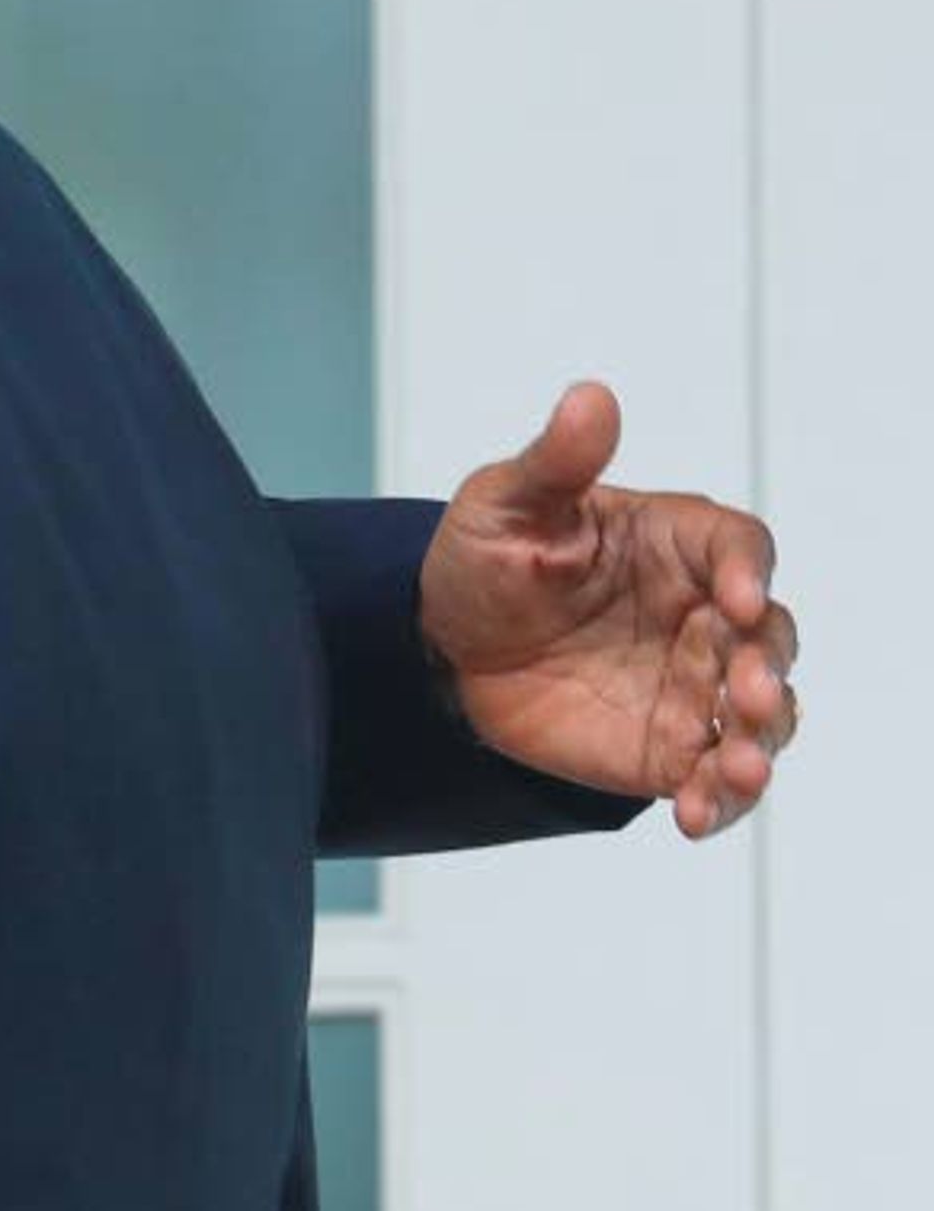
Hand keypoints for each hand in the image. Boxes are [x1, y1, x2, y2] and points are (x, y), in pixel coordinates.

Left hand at [420, 381, 799, 837]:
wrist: (443, 647)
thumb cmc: (485, 560)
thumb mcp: (504, 503)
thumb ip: (556, 462)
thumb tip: (590, 397)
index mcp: (678, 545)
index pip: (738, 548)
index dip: (745, 570)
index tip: (732, 597)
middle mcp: (704, 615)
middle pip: (768, 638)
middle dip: (768, 668)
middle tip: (749, 692)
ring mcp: (695, 684)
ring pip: (760, 716)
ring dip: (758, 742)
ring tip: (735, 768)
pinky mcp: (669, 747)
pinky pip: (711, 778)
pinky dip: (717, 799)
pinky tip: (694, 813)